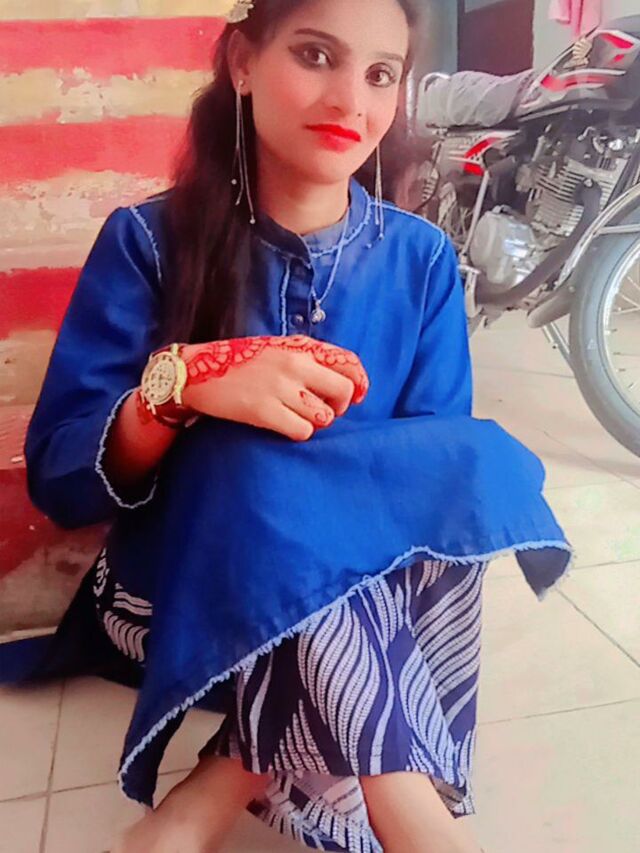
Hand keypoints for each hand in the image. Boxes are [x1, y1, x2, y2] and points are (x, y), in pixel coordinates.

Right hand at [181, 335, 369, 441]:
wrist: (196, 372)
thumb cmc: (240, 362)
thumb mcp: (276, 348)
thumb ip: (308, 359)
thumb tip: (345, 380)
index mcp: (299, 347)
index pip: (348, 362)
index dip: (360, 383)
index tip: (358, 396)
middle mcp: (294, 364)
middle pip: (344, 392)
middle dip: (339, 407)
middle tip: (323, 411)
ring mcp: (279, 387)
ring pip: (324, 416)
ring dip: (315, 423)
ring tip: (297, 417)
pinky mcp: (264, 410)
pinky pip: (302, 431)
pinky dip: (297, 433)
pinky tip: (283, 426)